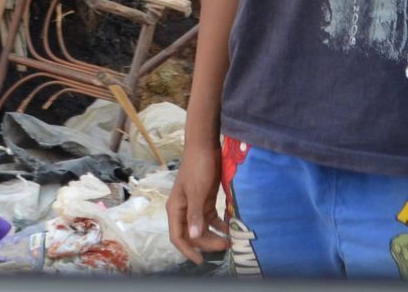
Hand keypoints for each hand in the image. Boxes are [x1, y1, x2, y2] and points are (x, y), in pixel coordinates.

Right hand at [167, 139, 229, 262]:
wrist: (205, 145)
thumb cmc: (198, 167)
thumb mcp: (197, 191)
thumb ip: (195, 214)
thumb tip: (195, 236)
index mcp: (176, 209)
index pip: (178, 237)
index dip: (187, 250)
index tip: (200, 261)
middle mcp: (184, 210)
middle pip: (193, 235)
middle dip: (207, 243)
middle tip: (225, 245)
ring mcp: (195, 206)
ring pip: (203, 228)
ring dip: (214, 236)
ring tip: (230, 240)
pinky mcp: (205, 201)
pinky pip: (212, 219)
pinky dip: (220, 225)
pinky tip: (231, 228)